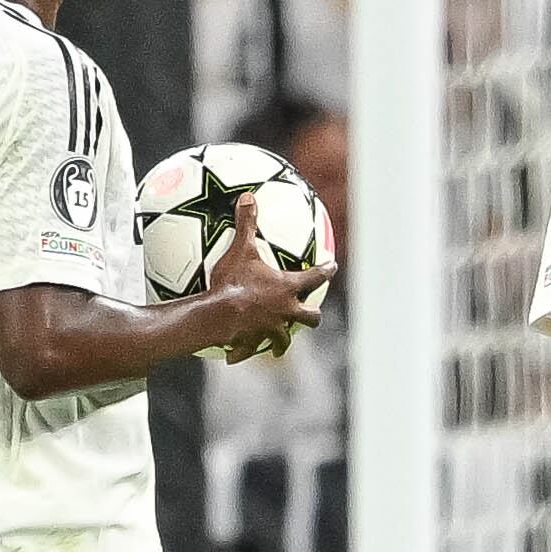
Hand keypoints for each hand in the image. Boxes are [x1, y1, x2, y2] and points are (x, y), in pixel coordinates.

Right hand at [200, 229, 331, 361]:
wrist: (217, 315)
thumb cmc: (232, 282)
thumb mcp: (240, 250)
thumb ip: (246, 224)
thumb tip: (248, 197)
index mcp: (287, 289)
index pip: (315, 278)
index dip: (326, 271)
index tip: (333, 266)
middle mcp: (285, 312)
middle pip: (309, 317)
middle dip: (312, 315)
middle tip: (311, 313)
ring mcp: (271, 330)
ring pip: (285, 339)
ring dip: (283, 340)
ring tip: (279, 342)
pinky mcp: (253, 343)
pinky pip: (251, 349)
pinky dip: (246, 350)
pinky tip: (236, 355)